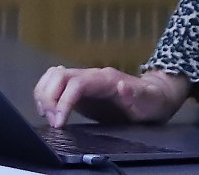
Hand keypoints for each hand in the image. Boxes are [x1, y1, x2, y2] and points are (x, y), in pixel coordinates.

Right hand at [32, 65, 190, 128]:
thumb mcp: (148, 100)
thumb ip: (136, 93)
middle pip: (58, 76)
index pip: (75, 83)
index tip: (59, 122)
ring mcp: (83, 81)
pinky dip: (45, 96)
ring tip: (49, 117)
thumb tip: (121, 86)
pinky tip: (49, 112)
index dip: (63, 101)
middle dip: (49, 98)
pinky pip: (54, 84)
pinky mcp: (78, 90)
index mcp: (104, 79)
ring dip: (44, 95)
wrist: (154, 97)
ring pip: (53, 77)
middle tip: (54, 122)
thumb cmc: (151, 101)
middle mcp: (90, 75)